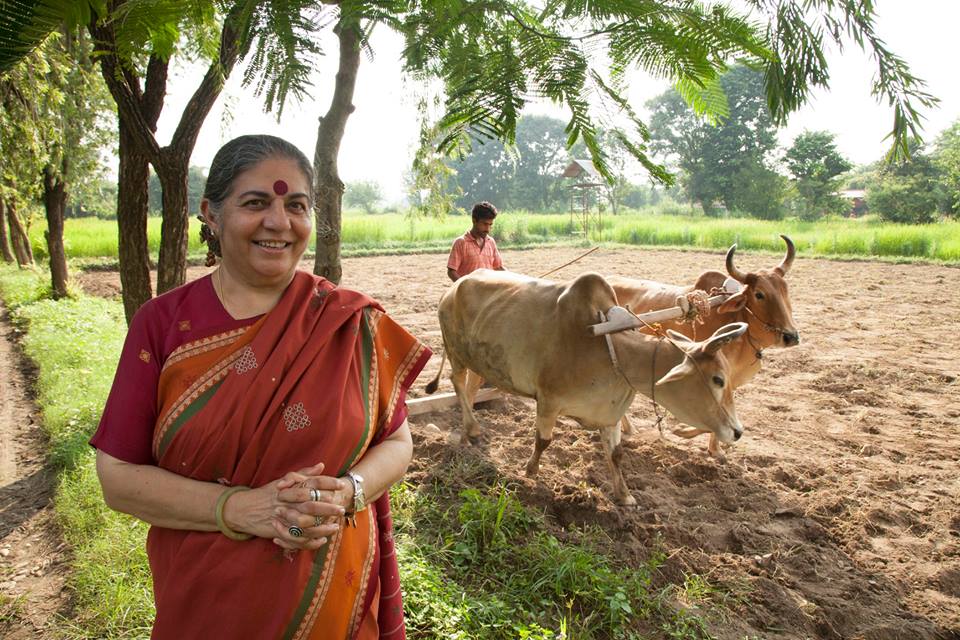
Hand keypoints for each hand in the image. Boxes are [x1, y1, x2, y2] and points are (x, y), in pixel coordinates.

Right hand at [221, 463, 343, 550]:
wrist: (243, 509)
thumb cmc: (266, 494)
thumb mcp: (284, 481)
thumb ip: (304, 474)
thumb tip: (322, 465)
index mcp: (290, 487)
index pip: (312, 482)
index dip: (328, 483)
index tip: (341, 485)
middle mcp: (287, 501)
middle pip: (312, 504)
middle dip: (329, 507)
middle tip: (341, 508)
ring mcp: (283, 517)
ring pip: (306, 523)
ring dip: (322, 527)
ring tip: (335, 527)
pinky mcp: (279, 530)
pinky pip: (298, 538)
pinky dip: (311, 541)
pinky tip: (322, 541)